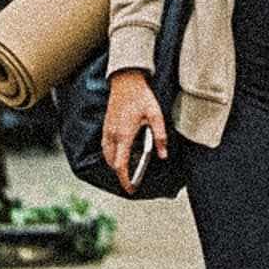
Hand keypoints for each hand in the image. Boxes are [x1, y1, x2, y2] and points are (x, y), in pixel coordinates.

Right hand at [102, 69, 167, 195]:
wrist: (125, 80)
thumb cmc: (141, 96)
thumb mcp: (156, 116)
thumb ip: (160, 137)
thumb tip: (163, 155)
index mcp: (124, 134)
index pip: (120, 165)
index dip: (125, 179)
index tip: (131, 189)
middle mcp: (112, 135)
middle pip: (112, 163)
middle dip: (121, 174)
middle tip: (134, 180)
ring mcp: (107, 130)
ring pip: (107, 156)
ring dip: (116, 164)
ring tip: (130, 169)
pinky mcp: (106, 126)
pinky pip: (105, 147)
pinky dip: (112, 155)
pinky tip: (123, 153)